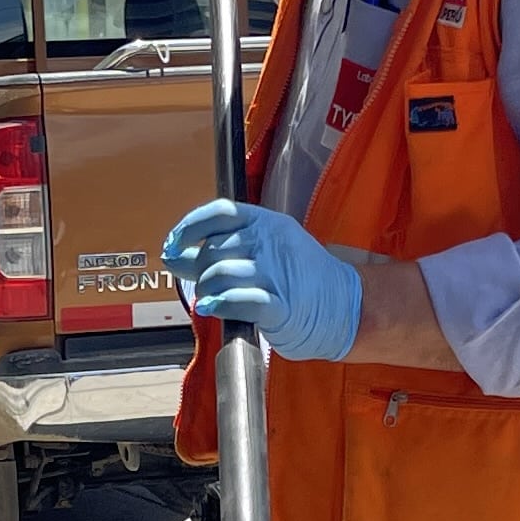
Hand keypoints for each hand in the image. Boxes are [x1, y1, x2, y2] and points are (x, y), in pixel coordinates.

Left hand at [165, 198, 359, 362]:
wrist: (345, 306)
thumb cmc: (299, 279)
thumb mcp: (266, 250)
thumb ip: (224, 248)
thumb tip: (175, 254)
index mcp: (266, 222)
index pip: (219, 212)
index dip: (189, 227)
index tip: (174, 244)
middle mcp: (269, 241)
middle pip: (212, 247)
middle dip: (196, 269)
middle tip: (202, 284)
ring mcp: (276, 272)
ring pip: (218, 273)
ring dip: (204, 290)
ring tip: (209, 299)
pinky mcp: (279, 306)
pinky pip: (237, 300)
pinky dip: (218, 304)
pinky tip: (212, 308)